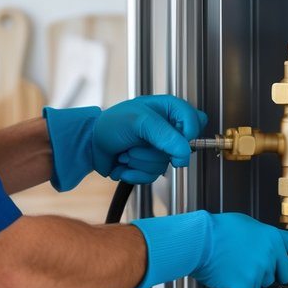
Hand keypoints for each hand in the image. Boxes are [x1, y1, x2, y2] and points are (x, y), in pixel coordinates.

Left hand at [43, 96, 207, 191]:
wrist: (91, 144)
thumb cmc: (111, 123)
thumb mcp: (139, 121)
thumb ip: (164, 134)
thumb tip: (185, 152)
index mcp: (169, 110)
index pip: (195, 122)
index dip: (187, 134)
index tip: (174, 139)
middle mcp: (167, 130)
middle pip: (179, 150)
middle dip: (153, 150)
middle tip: (138, 141)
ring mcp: (158, 149)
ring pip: (163, 166)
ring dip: (139, 162)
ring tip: (127, 150)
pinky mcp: (149, 165)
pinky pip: (152, 177)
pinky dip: (134, 173)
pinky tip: (124, 163)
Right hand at [191, 213, 287, 287]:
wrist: (200, 241)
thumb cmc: (216, 230)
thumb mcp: (246, 224)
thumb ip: (261, 237)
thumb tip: (262, 245)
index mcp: (271, 237)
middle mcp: (270, 255)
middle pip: (284, 275)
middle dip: (273, 275)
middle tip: (253, 267)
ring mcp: (259, 273)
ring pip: (261, 285)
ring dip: (248, 280)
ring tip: (231, 265)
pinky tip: (225, 276)